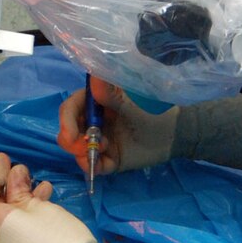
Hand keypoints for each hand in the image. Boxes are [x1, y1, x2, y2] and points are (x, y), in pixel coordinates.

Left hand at [0, 154, 186, 242]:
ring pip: (4, 217)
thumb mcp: (36, 207)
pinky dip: (27, 212)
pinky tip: (46, 199)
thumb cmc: (54, 240)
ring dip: (19, 196)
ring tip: (40, 183)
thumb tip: (12, 172)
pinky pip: (16, 230)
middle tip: (17, 166)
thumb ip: (18, 188)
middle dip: (2, 185)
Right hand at [54, 80, 177, 174]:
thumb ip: (110, 95)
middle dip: (71, 140)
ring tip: (106, 149)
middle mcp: (94, 121)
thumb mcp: (131, 104)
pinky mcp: (108, 159)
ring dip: (85, 152)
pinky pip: (92, 165)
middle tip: (85, 146)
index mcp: (96, 102)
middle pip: (68, 130)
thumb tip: (93, 76)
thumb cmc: (155, 112)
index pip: (71, 108)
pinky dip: (93, 167)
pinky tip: (107, 163)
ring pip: (76, 150)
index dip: (66, 120)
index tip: (72, 134)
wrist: (175, 135)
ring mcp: (100, 141)